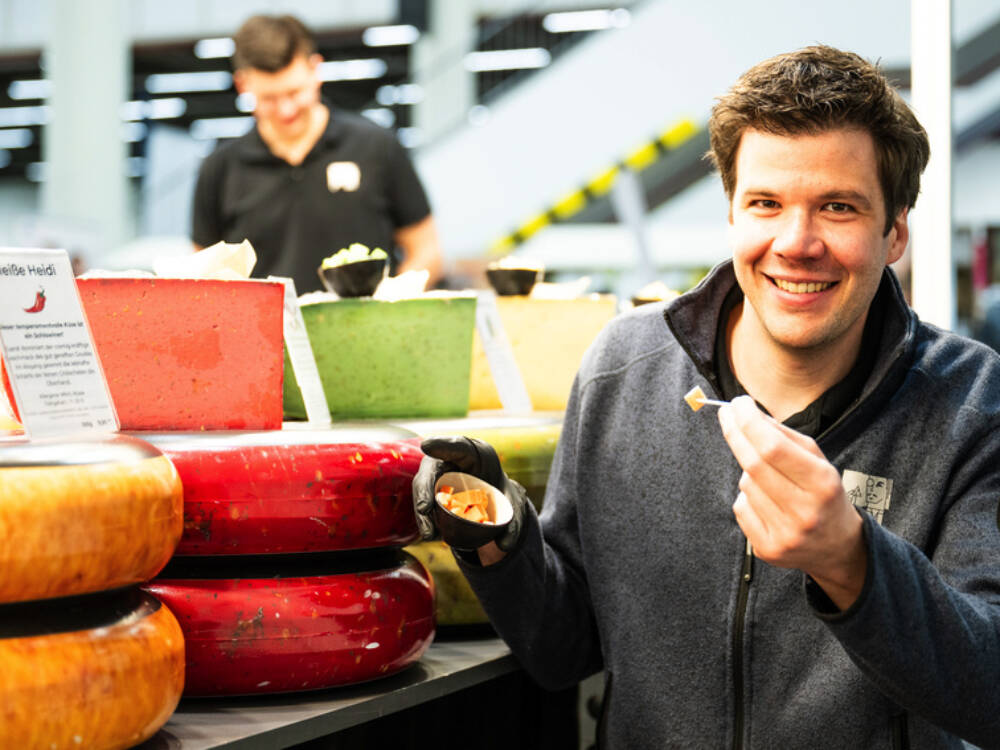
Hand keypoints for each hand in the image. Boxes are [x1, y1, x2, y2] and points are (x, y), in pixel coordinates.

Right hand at [412, 436, 528, 556]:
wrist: (493, 502)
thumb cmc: (503, 495)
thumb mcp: (514, 505)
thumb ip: (514, 523)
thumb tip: (504, 545)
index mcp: (477, 455)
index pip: (459, 445)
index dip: (442, 444)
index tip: (427, 446)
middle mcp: (453, 460)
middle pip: (432, 468)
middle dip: (425, 487)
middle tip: (425, 508)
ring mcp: (439, 474)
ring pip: (424, 486)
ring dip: (422, 509)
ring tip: (429, 532)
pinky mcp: (431, 490)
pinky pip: (423, 501)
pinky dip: (425, 518)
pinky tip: (432, 533)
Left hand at [717, 396, 866, 608]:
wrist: (838, 548)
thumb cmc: (824, 495)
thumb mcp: (819, 462)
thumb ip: (786, 437)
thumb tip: (749, 415)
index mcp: (822, 484)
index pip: (773, 447)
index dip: (749, 422)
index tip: (738, 403)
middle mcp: (804, 512)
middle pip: (753, 464)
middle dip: (735, 433)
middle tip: (727, 414)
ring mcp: (784, 534)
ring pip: (745, 484)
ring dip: (749, 471)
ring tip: (771, 480)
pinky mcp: (767, 549)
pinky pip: (741, 508)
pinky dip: (747, 497)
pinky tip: (767, 503)